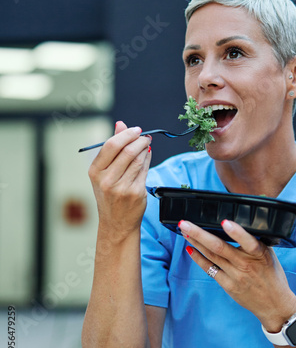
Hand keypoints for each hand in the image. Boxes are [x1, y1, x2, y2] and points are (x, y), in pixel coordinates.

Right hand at [88, 121, 151, 237]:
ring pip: (138, 160)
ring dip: (145, 149)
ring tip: (147, 144)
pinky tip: (148, 155)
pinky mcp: (136, 193)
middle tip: (145, 137)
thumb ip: (113, 148)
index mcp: (95, 172)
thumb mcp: (104, 172)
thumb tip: (121, 124)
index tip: (136, 130)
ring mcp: (122, 187)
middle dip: (139, 140)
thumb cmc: (110, 196)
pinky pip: (145, 170)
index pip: (111, 145)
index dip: (126, 134)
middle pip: (127, 151)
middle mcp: (107, 180)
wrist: (116, 223)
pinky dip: (148, 159)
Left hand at [178, 219, 295, 330]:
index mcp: (260, 254)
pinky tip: (191, 250)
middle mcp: (246, 265)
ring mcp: (236, 276)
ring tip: (184, 231)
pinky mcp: (228, 286)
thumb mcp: (270, 255)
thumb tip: (240, 224)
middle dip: (200, 234)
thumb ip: (256, 241)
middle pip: (220, 247)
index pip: (249, 242)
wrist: (274, 305)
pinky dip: (199, 259)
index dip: (236, 232)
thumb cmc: (272, 275)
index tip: (224, 222)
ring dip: (196, 243)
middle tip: (185, 224)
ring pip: (212, 256)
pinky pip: (210, 270)